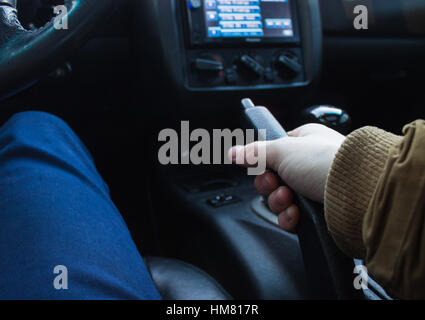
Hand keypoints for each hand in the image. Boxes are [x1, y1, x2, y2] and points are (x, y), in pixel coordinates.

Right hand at [229, 123, 344, 232]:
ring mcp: (315, 189)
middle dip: (270, 186)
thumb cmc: (326, 162)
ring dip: (280, 202)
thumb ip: (254, 152)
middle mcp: (310, 164)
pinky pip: (293, 217)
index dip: (263, 162)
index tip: (260, 167)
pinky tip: (296, 215)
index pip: (274, 152)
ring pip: (282, 200)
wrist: (358, 193)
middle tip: (277, 184)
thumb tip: (233, 152)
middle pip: (274, 179)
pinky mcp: (319, 211)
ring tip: (290, 200)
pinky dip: (290, 218)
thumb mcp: (282, 150)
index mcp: (305, 142)